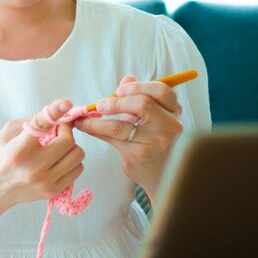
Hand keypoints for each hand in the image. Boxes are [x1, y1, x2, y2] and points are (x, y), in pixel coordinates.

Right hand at [0, 99, 86, 213]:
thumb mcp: (5, 134)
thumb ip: (31, 121)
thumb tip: (56, 112)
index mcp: (18, 150)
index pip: (41, 126)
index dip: (55, 112)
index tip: (66, 103)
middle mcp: (33, 167)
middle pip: (67, 141)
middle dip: (65, 131)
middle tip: (56, 131)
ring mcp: (44, 182)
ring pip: (77, 155)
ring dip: (70, 146)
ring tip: (56, 147)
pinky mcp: (52, 191)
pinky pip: (78, 169)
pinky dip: (71, 161)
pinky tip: (58, 161)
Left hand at [74, 75, 183, 201]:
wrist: (165, 178)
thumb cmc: (157, 143)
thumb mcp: (155, 119)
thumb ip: (143, 97)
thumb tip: (127, 78)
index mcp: (174, 113)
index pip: (162, 91)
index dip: (139, 86)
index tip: (120, 89)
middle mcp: (169, 127)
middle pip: (142, 104)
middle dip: (115, 102)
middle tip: (100, 105)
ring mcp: (155, 143)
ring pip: (120, 126)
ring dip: (96, 120)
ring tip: (83, 119)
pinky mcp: (139, 156)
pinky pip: (112, 140)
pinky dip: (95, 131)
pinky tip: (86, 128)